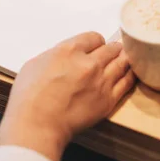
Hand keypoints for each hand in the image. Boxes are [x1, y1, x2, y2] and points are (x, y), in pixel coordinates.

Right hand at [0, 32, 135, 160]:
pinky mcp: (108, 100)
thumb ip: (56, 55)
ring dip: (123, 59)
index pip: (94, 37)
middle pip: (111, 48)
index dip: (94, 42)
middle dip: (110, 50)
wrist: (38, 123)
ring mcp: (101, 81)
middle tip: (111, 53)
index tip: (94, 47)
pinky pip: (126, 82)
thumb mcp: (35, 63)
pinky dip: (129, 75)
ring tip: (124, 59)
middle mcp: (89, 63)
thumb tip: (65, 57)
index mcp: (69, 50)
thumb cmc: (29, 97)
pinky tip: (130, 73)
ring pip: (122, 62)